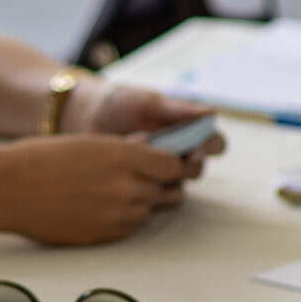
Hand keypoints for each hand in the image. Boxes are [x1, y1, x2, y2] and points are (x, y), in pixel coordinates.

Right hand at [0, 136, 191, 245]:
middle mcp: (125, 186)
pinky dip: (120, 220)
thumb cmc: (41, 158)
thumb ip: (123, 149)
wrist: (6, 188)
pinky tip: (97, 209)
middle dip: (158, 186)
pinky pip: (128, 229)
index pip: (173, 166)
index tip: (161, 166)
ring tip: (109, 194)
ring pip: (147, 212)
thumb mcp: (87, 142)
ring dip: (138, 204)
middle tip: (143, 182)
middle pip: (166, 192)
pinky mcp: (102, 236)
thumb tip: (149, 149)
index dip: (169, 167)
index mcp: (123, 155)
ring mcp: (115, 214)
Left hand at [61, 81, 226, 176]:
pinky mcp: (140, 187)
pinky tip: (125, 171)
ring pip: (176, 188)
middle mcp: (178, 154)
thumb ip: (177, 110)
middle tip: (169, 159)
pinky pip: (152, 198)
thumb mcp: (147, 103)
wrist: (86, 116)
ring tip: (138, 158)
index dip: (211, 147)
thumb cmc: (120, 103)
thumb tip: (213, 113)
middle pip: (197, 170)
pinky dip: (141, 187)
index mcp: (188, 131)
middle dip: (185, 166)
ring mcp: (159, 173)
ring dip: (160, 177)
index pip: (214, 144)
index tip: (199, 146)